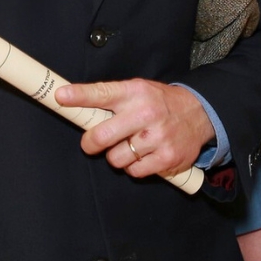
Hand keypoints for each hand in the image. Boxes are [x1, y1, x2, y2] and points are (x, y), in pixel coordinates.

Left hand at [55, 79, 213, 179]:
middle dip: (91, 143)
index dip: (79, 95)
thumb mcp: (138, 90)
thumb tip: (72, 103)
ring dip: (117, 156)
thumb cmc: (160, 102)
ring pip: (116, 158)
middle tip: (93, 142)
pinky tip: (144, 154)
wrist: (200, 113)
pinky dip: (134, 166)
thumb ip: (111, 98)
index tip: (61, 95)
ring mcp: (158, 136)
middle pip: (102, 136)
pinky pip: (134, 171)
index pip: (102, 92)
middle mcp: (146, 112)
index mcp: (136, 91)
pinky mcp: (167, 158)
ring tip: (130, 145)